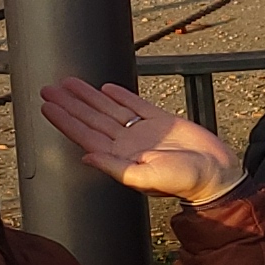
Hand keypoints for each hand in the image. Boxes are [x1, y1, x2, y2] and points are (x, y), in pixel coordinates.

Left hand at [38, 78, 245, 202]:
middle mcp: (127, 143)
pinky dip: (121, 96)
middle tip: (49, 89)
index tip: (48, 107)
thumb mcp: (146, 177)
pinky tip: (106, 88)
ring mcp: (143, 131)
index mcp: (120, 157)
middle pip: (92, 120)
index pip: (85, 136)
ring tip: (70, 83)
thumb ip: (115, 167)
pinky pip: (135, 105)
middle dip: (70, 104)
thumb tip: (85, 156)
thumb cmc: (184, 181)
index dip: (65, 121)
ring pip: (109, 110)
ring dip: (89, 97)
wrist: (215, 172)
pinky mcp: (161, 121)